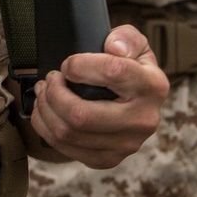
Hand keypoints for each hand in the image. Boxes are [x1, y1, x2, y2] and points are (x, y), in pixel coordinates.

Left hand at [29, 26, 168, 165]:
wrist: (136, 101)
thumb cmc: (129, 66)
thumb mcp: (132, 42)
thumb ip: (125, 38)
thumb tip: (114, 48)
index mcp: (152, 86)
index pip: (113, 72)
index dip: (80, 65)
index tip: (67, 64)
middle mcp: (143, 120)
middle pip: (82, 115)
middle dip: (54, 94)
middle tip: (50, 79)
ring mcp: (126, 145)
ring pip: (69, 133)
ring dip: (45, 110)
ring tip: (43, 92)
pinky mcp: (108, 159)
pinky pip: (67, 149)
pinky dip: (46, 128)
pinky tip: (46, 111)